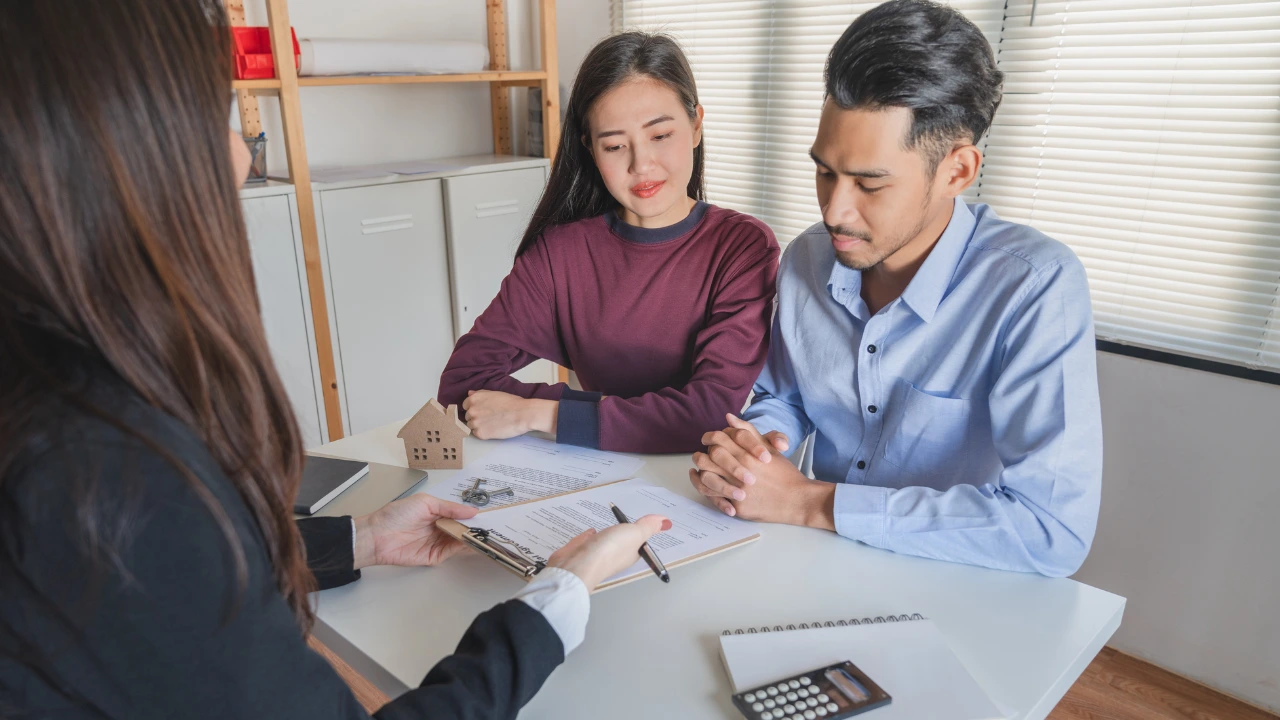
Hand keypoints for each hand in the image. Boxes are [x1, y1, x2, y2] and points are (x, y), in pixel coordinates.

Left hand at [353, 494, 478, 569]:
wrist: (377, 536)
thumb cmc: (397, 514)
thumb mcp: (426, 502)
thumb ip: (450, 507)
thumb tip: (472, 511)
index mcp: (437, 514)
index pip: (459, 515)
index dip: (472, 515)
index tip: (489, 515)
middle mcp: (439, 529)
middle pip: (462, 529)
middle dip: (475, 527)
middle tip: (492, 526)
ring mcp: (437, 543)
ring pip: (460, 541)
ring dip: (472, 537)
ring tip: (487, 533)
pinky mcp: (434, 557)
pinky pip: (452, 552)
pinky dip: (463, 547)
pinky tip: (472, 541)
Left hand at [462, 390, 556, 439]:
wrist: (522, 414)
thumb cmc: (512, 403)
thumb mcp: (494, 394)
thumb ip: (480, 394)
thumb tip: (469, 393)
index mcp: (474, 398)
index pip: (465, 406)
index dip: (474, 408)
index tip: (483, 411)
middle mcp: (471, 410)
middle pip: (468, 416)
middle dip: (476, 417)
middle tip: (489, 418)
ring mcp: (475, 422)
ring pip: (471, 426)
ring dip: (479, 426)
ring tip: (492, 424)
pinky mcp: (480, 434)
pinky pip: (476, 434)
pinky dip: (483, 433)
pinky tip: (493, 430)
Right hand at [546, 514, 671, 590]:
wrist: (577, 565)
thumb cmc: (609, 551)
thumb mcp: (635, 534)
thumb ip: (648, 526)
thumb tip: (667, 522)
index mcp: (631, 553)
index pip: (640, 542)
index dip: (642, 531)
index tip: (644, 520)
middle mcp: (616, 556)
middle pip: (623, 541)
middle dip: (625, 531)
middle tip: (629, 519)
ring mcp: (597, 554)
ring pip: (605, 542)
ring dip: (607, 533)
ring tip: (611, 524)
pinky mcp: (581, 552)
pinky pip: (588, 542)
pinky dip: (590, 536)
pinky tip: (591, 531)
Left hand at [689, 416, 833, 529]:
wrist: (797, 499)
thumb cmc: (784, 473)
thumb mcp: (769, 447)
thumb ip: (747, 431)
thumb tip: (728, 417)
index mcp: (747, 453)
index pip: (719, 439)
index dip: (709, 438)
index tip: (706, 440)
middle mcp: (741, 470)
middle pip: (708, 458)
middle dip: (700, 456)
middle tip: (700, 456)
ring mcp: (738, 489)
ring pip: (707, 479)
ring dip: (699, 474)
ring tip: (698, 472)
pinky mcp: (738, 506)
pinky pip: (715, 498)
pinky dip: (707, 492)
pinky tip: (707, 488)